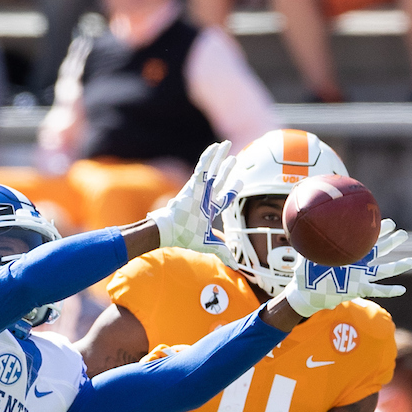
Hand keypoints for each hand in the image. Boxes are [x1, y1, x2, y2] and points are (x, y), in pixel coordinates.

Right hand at [147, 140, 240, 256]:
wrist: (171, 231)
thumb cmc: (187, 237)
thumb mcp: (210, 245)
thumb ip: (223, 253)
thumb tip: (236, 266)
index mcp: (209, 210)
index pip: (224, 197)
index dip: (232, 190)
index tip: (239, 182)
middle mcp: (205, 197)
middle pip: (219, 180)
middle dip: (227, 170)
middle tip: (234, 160)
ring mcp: (199, 189)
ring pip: (212, 169)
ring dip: (219, 157)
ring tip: (227, 144)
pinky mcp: (194, 183)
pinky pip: (203, 167)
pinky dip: (209, 156)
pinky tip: (215, 146)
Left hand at [282, 220, 411, 316]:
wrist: (304, 292)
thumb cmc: (305, 273)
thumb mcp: (306, 254)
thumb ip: (307, 242)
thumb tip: (300, 227)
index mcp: (348, 253)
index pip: (366, 239)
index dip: (377, 231)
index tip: (388, 222)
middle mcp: (357, 263)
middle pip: (379, 250)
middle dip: (392, 242)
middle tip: (403, 234)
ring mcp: (359, 277)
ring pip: (383, 270)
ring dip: (398, 266)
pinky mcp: (357, 290)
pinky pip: (377, 291)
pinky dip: (389, 291)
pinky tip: (402, 290)